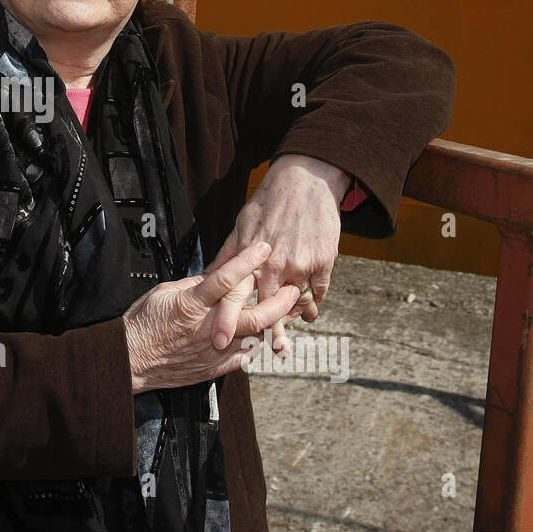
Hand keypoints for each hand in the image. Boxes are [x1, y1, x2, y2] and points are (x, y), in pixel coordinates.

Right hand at [122, 241, 301, 394]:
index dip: (247, 261)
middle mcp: (207, 327)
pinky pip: (245, 356)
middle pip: (254, 314)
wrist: (132, 359)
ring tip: (284, 311)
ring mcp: (213, 350)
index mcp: (192, 304)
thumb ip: (192, 285)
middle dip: (278, 301)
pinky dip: (256, 344)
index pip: (226, 279)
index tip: (264, 247)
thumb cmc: (144, 324)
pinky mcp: (215, 367)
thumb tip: (214, 276)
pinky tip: (262, 335)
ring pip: (255, 336)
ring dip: (273, 322)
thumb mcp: (163, 292)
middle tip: (292, 289)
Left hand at [206, 154, 347, 351]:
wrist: (307, 179)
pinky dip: (313, 304)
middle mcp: (275, 266)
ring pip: (296, 304)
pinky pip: (318, 292)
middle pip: (269, 310)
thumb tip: (208, 275)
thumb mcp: (242, 224)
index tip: (221, 343)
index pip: (235, 297)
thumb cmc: (270, 200)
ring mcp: (302, 265)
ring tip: (287, 335)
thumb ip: (227, 254)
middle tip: (272, 352)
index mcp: (251, 258)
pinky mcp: (324, 262)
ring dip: (292, 318)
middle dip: (269, 333)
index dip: (227, 321)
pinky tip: (309, 312)